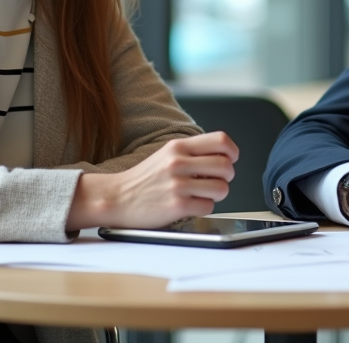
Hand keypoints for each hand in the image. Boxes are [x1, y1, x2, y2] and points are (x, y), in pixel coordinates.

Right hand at [66, 131, 237, 230]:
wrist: (116, 198)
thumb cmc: (144, 179)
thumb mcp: (167, 154)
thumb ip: (192, 152)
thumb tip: (223, 156)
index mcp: (178, 147)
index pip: (220, 140)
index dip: (232, 151)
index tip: (231, 160)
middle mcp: (178, 163)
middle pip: (226, 166)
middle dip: (227, 177)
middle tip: (217, 181)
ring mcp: (177, 184)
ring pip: (222, 188)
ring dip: (218, 194)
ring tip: (204, 194)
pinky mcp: (177, 205)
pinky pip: (209, 206)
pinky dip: (205, 208)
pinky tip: (192, 205)